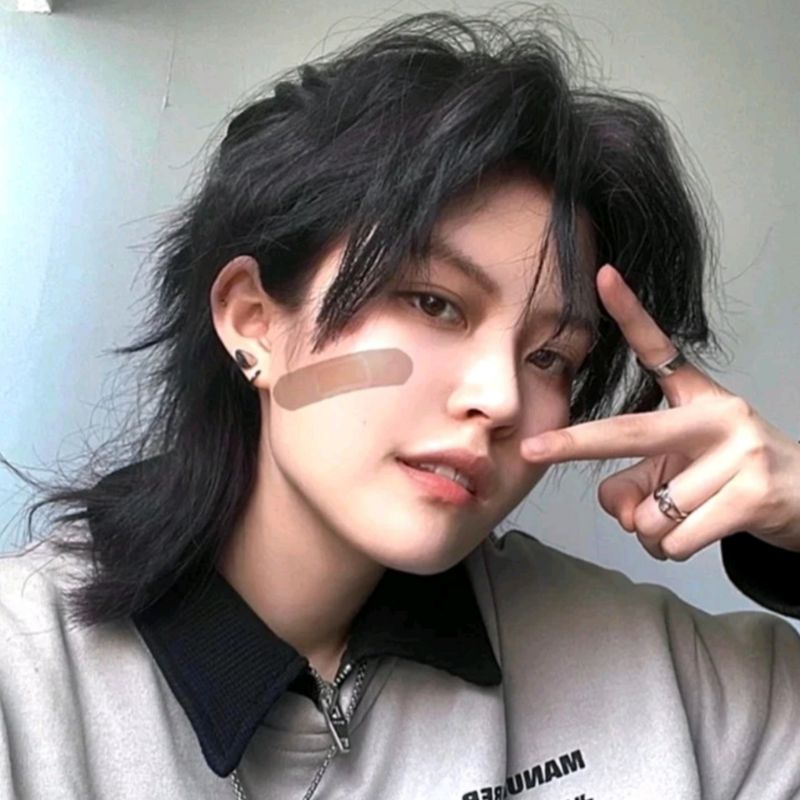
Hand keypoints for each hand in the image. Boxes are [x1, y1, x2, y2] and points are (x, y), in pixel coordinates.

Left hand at [520, 264, 799, 561]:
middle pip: (629, 431)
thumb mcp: (679, 471)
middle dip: (573, 443)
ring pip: (651, 512)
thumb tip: (619, 512)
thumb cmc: (733, 479)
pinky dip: (675, 550)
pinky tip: (705, 532)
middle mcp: (720, 414)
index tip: (602, 276)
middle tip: (533, 450)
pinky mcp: (753, 495)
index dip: (629, 311)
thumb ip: (634, 485)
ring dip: (653, 531)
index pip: (661, 350)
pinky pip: (676, 539)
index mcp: (700, 397)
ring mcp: (740, 452)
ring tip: (690, 517)